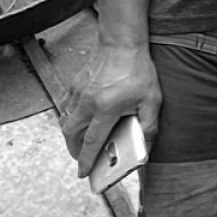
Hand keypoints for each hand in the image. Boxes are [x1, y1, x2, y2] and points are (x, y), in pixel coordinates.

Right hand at [61, 42, 161, 177]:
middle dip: (75, 151)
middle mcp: (87, 102)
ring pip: (65, 122)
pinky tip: (80, 121)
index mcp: (106, 108)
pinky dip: (69, 119)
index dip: (86, 160)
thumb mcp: (152, 101)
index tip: (83, 173)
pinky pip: (65, 108)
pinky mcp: (74, 85)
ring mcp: (78, 93)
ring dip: (71, 136)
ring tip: (81, 143)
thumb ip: (148, 127)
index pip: (92, 142)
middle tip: (83, 159)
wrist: (122, 43)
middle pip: (71, 135)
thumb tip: (144, 148)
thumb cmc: (138, 70)